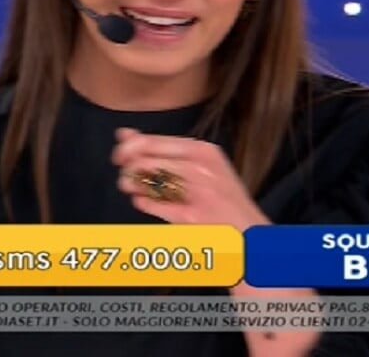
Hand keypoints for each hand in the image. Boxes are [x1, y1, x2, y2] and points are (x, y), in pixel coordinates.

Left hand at [112, 127, 269, 231]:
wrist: (249, 235)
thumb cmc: (222, 200)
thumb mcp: (201, 166)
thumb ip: (163, 150)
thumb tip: (124, 133)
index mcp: (204, 150)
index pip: (152, 141)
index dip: (128, 148)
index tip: (119, 157)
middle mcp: (201, 168)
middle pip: (145, 160)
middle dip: (128, 170)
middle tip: (127, 178)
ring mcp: (197, 193)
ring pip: (146, 181)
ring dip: (132, 186)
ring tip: (134, 190)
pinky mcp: (190, 218)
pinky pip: (153, 205)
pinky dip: (143, 203)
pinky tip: (145, 202)